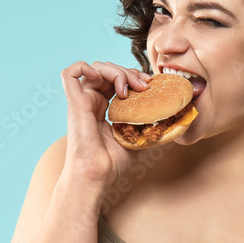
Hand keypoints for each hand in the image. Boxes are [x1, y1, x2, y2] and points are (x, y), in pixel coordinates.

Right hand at [60, 60, 151, 184]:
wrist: (97, 175)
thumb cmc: (112, 163)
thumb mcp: (138, 140)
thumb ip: (150, 128)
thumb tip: (174, 124)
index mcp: (103, 107)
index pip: (116, 79)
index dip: (132, 76)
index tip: (149, 85)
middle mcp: (91, 101)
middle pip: (107, 70)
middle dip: (128, 72)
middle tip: (144, 85)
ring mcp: (82, 101)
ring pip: (94, 68)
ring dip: (116, 71)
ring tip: (129, 87)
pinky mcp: (75, 103)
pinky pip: (69, 74)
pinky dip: (84, 67)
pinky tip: (102, 78)